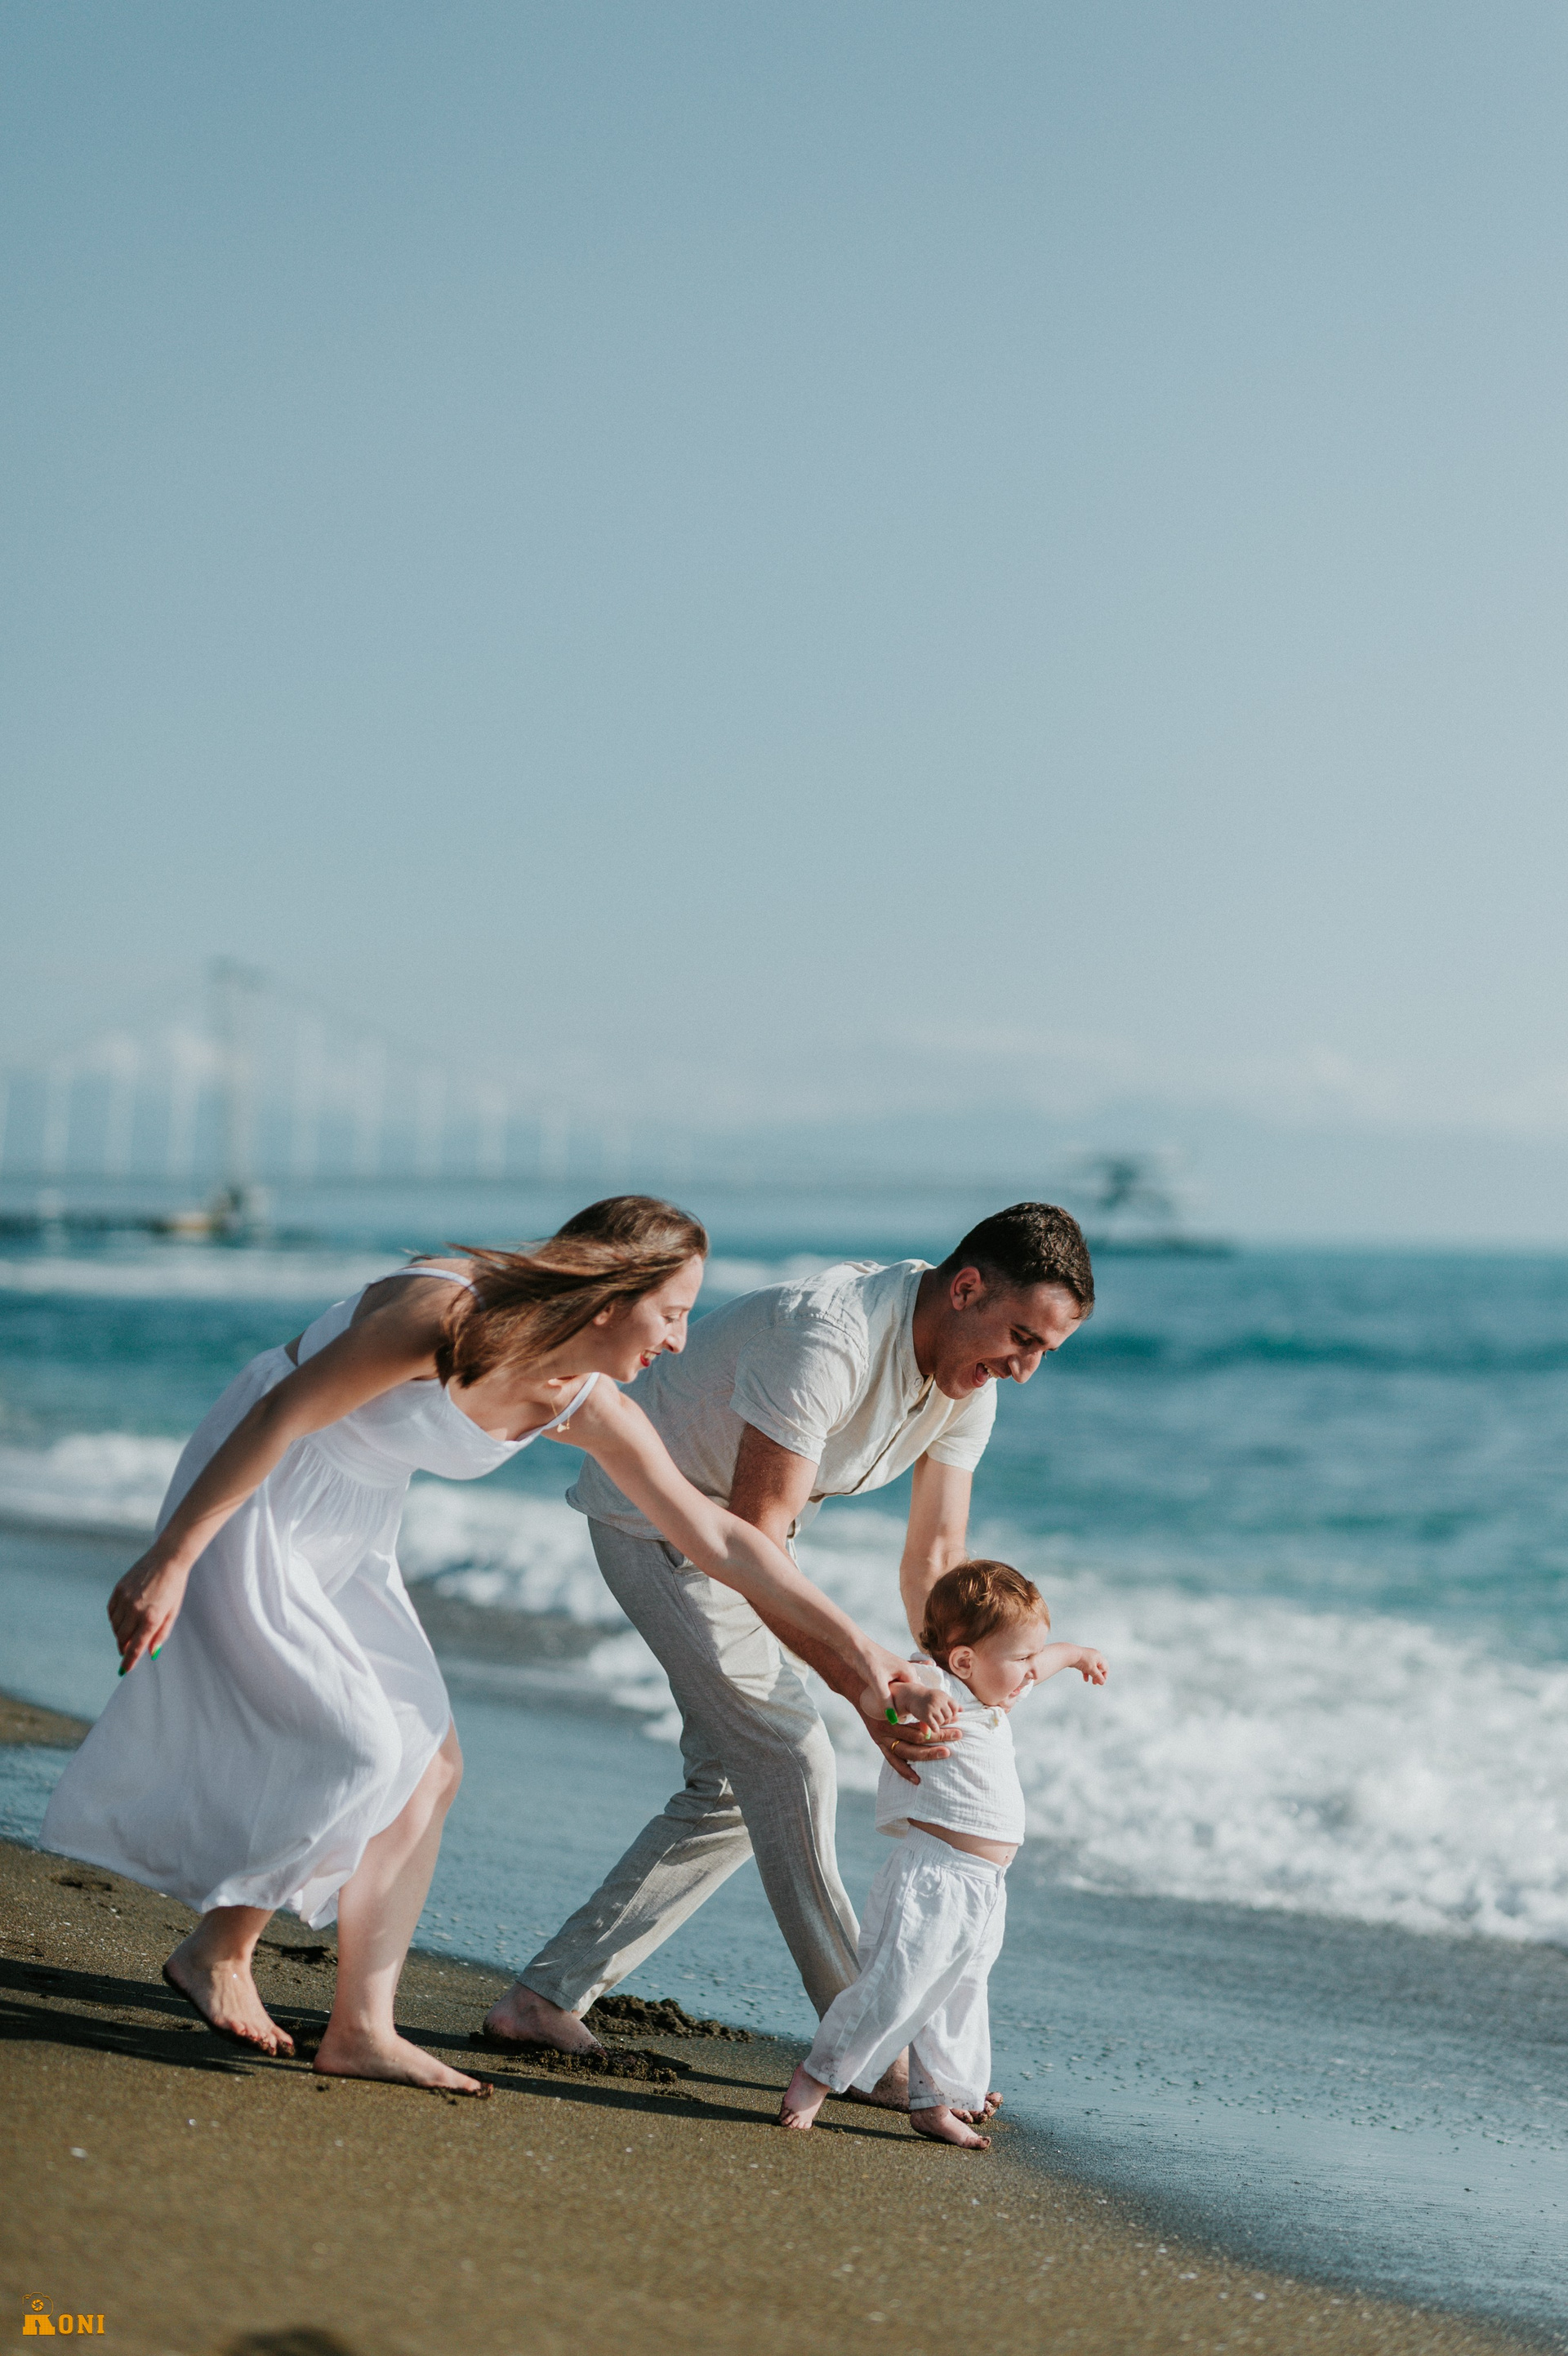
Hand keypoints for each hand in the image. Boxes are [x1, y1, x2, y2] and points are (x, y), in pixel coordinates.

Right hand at [108, 1550, 189, 1674]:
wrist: (168, 1558)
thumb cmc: (174, 1587)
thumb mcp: (172, 1612)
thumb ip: (161, 1634)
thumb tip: (151, 1653)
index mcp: (152, 1618)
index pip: (135, 1647)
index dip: (128, 1661)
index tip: (124, 1671)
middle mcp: (136, 1610)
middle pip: (122, 1639)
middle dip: (124, 1648)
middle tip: (127, 1650)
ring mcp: (125, 1599)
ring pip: (115, 1626)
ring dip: (120, 1634)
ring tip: (128, 1632)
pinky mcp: (119, 1589)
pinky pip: (111, 1612)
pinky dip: (114, 1619)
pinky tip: (122, 1619)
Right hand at [858, 1674, 963, 1784]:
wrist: (858, 1688)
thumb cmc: (881, 1681)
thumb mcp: (894, 1674)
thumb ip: (912, 1668)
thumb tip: (930, 1661)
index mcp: (891, 1713)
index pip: (919, 1727)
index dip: (938, 1729)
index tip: (955, 1727)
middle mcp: (885, 1728)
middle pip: (916, 1740)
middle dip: (939, 1739)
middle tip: (957, 1736)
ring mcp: (882, 1738)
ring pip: (907, 1753)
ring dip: (927, 1755)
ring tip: (946, 1754)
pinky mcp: (879, 1744)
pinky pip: (893, 1761)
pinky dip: (905, 1771)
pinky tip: (917, 1779)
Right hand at [887, 1676, 959, 1729]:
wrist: (910, 1696)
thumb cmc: (926, 1698)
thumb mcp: (939, 1697)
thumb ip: (950, 1703)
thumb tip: (962, 1710)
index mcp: (943, 1695)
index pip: (955, 1707)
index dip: (953, 1713)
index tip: (948, 1716)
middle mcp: (938, 1700)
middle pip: (949, 1715)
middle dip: (946, 1720)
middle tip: (942, 1721)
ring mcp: (932, 1708)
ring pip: (942, 1721)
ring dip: (940, 1724)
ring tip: (935, 1722)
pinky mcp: (925, 1715)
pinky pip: (935, 1725)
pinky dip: (935, 1728)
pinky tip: (933, 1728)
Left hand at [1073, 1647, 1107, 1684]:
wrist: (1070, 1654)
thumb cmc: (1082, 1660)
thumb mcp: (1092, 1669)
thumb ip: (1098, 1676)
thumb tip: (1102, 1682)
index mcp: (1099, 1656)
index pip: (1105, 1667)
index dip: (1104, 1675)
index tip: (1101, 1682)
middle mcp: (1094, 1656)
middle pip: (1099, 1668)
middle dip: (1098, 1676)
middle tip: (1096, 1683)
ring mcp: (1088, 1658)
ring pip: (1092, 1668)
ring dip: (1093, 1675)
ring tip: (1092, 1682)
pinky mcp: (1082, 1660)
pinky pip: (1086, 1668)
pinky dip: (1087, 1673)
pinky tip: (1086, 1679)